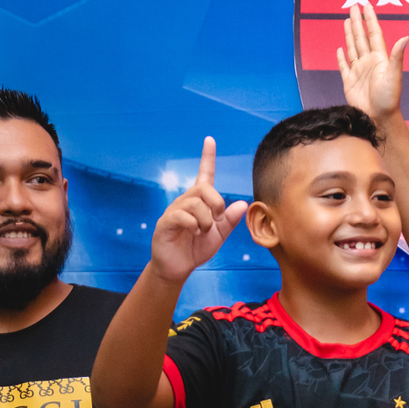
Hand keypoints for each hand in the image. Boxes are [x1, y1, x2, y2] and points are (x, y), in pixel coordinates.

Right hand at [151, 137, 247, 281]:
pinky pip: (181, 216)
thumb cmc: (196, 248)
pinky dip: (193, 225)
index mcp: (199, 202)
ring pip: (195, 203)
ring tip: (203, 232)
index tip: (210, 140)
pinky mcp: (165, 223)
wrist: (178, 267)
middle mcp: (185, 201)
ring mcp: (174, 211)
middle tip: (217, 219)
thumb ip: (230, 220)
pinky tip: (194, 233)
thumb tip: (243, 204)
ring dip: (206, 220)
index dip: (207, 157)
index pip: (204, 174)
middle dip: (216, 203)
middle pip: (203, 188)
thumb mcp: (219, 235)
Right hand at [337, 1, 408, 122]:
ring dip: (349, 34)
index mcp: (379, 58)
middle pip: (360, 37)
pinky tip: (340, 49)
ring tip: (347, 20)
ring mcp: (358, 71)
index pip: (373, 34)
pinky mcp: (349, 82)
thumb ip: (397, 56)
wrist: (378, 117)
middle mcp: (368, 62)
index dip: (370, 19)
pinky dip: (341, 58)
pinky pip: (343, 66)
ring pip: (352, 48)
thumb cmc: (389, 98)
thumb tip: (405, 38)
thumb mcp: (394, 75)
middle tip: (353, 6)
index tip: (367, 5)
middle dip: (357, 22)